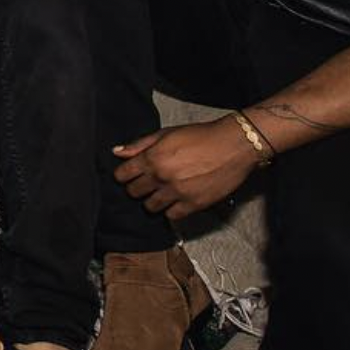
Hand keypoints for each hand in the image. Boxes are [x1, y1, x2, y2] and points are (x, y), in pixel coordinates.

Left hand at [112, 119, 263, 220]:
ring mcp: (177, 192)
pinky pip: (171, 215)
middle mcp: (162, 177)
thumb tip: (117, 152)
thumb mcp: (166, 133)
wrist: (233, 145)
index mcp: (153, 157)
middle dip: (136, 187)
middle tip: (145, 183)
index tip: (128, 175)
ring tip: (161, 192)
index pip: (123, 175)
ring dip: (152, 200)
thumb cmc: (201, 136)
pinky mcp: (193, 204)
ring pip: (150, 207)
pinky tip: (175, 200)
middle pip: (134, 192)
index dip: (123, 175)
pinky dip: (171, 209)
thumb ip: (140, 144)